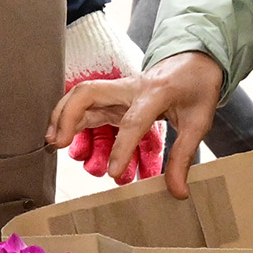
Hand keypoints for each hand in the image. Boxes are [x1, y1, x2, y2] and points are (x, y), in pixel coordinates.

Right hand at [48, 51, 224, 199]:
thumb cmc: (197, 88)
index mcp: (156, 93)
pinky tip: (61, 135)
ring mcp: (119, 90)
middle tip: (58, 143)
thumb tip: (178, 193)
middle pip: (90, 92)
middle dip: (68, 115)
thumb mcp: (199, 122)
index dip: (122, 148)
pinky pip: (86, 103)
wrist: (195, 60)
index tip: (113, 173)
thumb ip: (183, 157)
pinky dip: (70, 116)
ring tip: (52, 141)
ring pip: (82, 95)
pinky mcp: (113, 96)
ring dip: (62, 115)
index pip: (133, 120)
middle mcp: (131, 88)